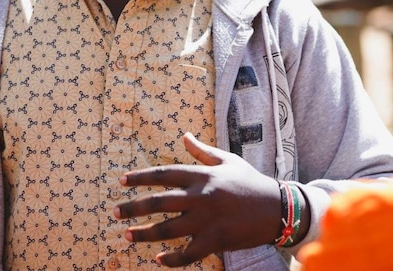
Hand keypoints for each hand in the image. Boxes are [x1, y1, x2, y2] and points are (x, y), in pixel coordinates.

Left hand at [114, 132, 284, 266]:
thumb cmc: (250, 182)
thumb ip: (202, 151)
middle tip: (114, 212)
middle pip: (158, 202)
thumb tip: (185, 135)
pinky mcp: (216, 240)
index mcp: (201, 175)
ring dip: (144, 233)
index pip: (163, 174)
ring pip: (168, 229)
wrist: (277, 208)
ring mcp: (207, 220)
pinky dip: (171, 259)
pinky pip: (188, 253)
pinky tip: (157, 260)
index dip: (140, 177)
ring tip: (126, 235)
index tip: (121, 181)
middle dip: (133, 207)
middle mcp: (200, 196)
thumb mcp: (227, 161)